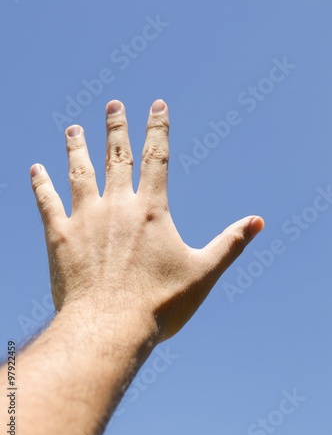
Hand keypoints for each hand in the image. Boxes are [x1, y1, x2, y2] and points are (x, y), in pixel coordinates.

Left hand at [30, 99, 263, 342]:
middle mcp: (117, 206)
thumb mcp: (203, 272)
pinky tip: (35, 168)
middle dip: (115, 128)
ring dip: (76, 148)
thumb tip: (259, 222)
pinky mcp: (61, 237)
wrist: (110, 329)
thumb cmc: (160, 304)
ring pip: (79, 172)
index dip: (157, 127)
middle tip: (112, 105)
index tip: (156, 104)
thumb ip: (230, 243)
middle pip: (116, 156)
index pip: (157, 156)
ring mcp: (86, 219)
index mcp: (151, 210)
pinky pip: (47, 203)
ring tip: (73, 129)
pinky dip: (41, 184)